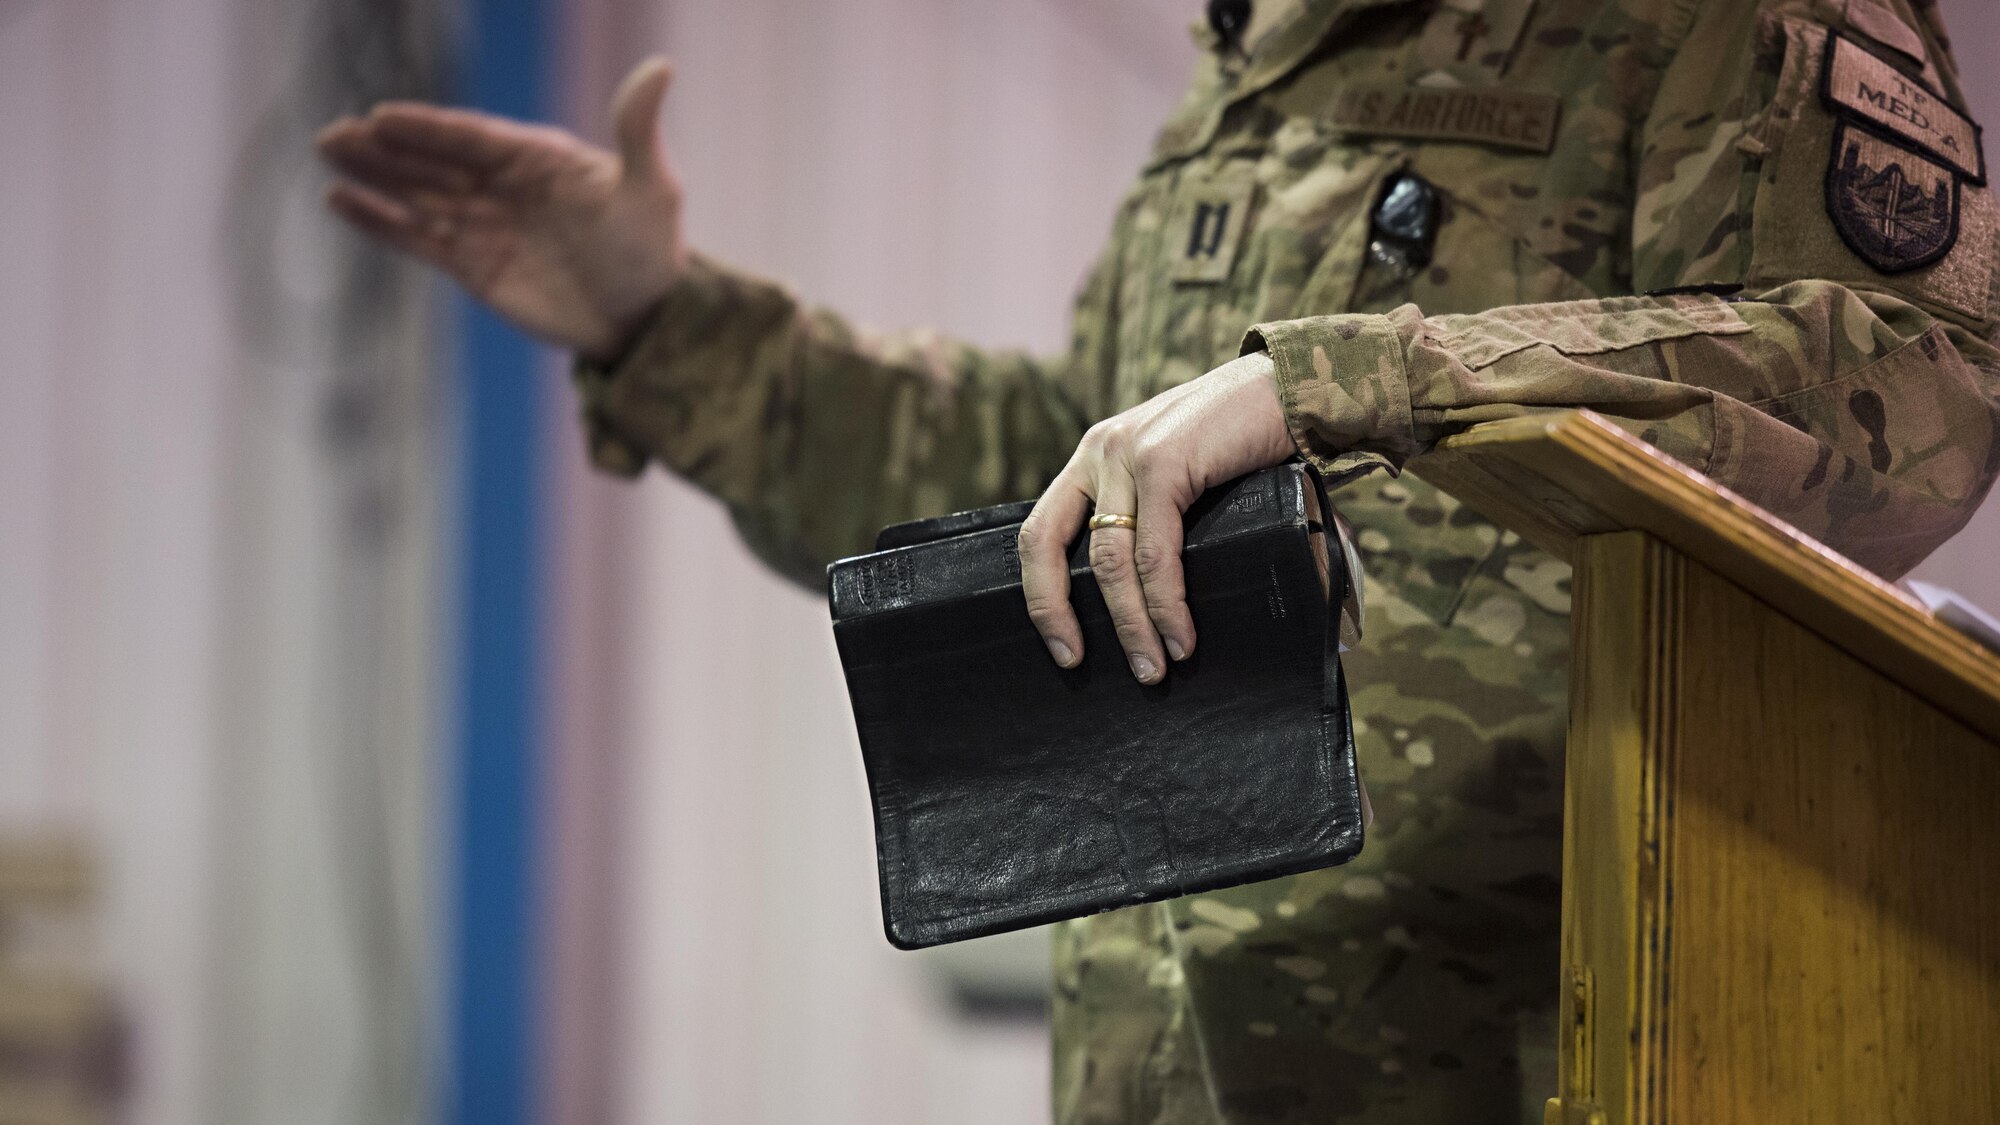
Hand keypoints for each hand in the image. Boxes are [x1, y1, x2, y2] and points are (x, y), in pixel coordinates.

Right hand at [317, 57, 684, 361]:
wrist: (644, 322)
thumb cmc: (652, 250)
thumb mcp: (651, 188)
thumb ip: (639, 129)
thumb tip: (661, 66)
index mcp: (538, 157)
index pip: (472, 136)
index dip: (428, 128)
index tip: (383, 116)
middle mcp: (503, 184)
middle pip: (434, 160)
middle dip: (385, 147)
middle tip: (334, 133)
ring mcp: (484, 224)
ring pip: (417, 193)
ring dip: (373, 174)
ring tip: (327, 152)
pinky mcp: (472, 266)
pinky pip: (417, 238)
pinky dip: (380, 221)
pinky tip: (341, 200)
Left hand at [1017, 352, 1296, 682]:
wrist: (1292, 386)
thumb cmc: (1243, 441)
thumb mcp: (1181, 474)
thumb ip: (1159, 520)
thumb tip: (1160, 603)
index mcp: (1096, 456)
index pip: (1039, 531)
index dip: (1040, 593)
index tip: (1061, 644)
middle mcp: (1100, 451)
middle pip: (1050, 545)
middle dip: (1058, 613)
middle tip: (1077, 663)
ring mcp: (1128, 454)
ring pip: (1110, 561)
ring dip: (1130, 624)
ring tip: (1153, 667)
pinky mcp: (1164, 463)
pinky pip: (1155, 554)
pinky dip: (1165, 603)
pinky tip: (1179, 636)